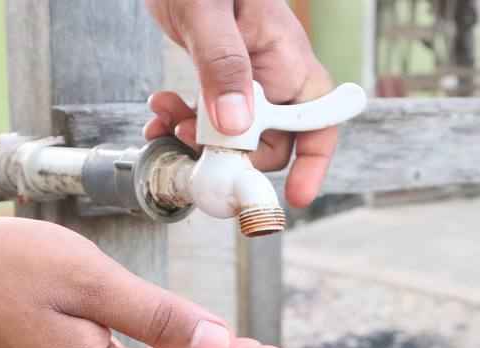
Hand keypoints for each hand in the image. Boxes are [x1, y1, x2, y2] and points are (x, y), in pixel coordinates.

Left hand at [145, 0, 336, 207]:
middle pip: (270, 140)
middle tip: (191, 143)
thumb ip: (223, 67)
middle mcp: (273, 73)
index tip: (295, 197)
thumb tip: (236, 127)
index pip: (319, 121)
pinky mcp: (218, 77)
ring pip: (235, 135)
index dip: (313, 163)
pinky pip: (209, 119)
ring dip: (198, 141)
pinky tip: (160, 115)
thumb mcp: (207, 14)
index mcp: (286, 58)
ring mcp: (246, 77)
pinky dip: (183, 125)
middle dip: (231, 152)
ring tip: (166, 122)